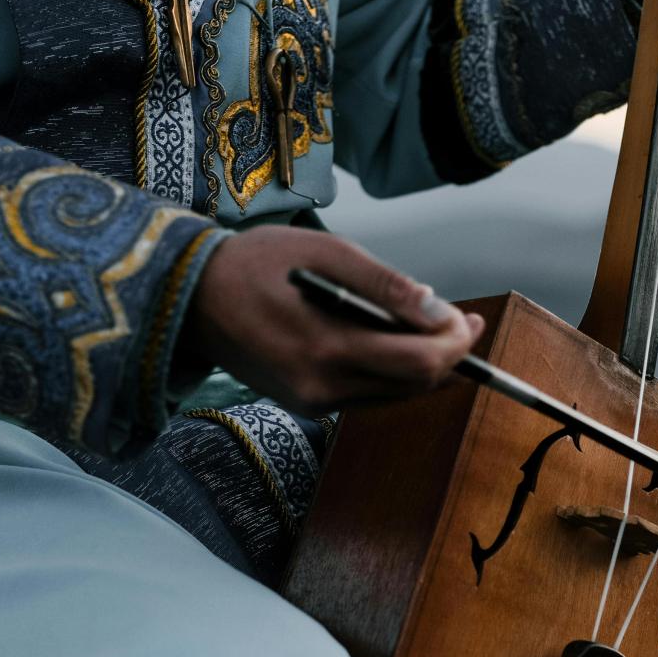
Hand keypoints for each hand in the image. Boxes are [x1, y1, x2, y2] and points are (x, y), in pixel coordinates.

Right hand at [186, 225, 483, 411]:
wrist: (188, 298)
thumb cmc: (254, 264)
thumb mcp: (324, 252)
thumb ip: (384, 284)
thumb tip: (436, 309)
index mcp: (326, 348)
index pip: (418, 363)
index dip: (455, 344)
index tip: (469, 319)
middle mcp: (321, 388)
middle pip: (414, 385)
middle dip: (448, 355)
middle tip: (462, 322)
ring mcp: (312, 402)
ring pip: (394, 394)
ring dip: (421, 365)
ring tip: (431, 327)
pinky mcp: (306, 404)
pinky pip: (368, 394)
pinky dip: (390, 371)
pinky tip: (391, 340)